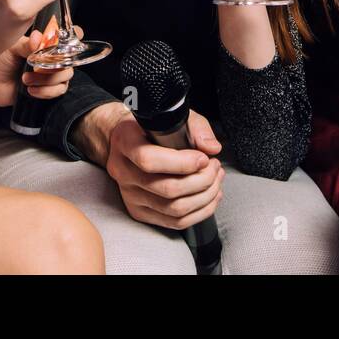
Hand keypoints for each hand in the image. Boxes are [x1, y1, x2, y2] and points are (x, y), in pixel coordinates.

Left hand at [0, 26, 78, 105]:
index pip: (68, 38)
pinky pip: (58, 91)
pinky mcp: (47, 90)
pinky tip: (30, 90)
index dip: (73, 40)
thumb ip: (26, 44)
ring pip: (65, 77)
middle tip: (36, 67)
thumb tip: (39, 37)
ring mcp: (51, 74)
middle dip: (54, 66)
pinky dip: (45, 91)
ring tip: (26, 79)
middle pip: (69, 60)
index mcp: (45, 44)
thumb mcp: (11, 48)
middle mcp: (52, 58)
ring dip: (47, 80)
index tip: (64, 45)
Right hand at [105, 110, 224, 230]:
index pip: (148, 160)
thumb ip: (195, 128)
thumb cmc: (150, 128)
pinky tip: (209, 197)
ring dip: (204, 197)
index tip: (203, 158)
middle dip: (201, 180)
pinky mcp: (139, 212)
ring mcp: (129, 195)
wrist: (124, 142)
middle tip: (214, 167)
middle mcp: (123, 171)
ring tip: (215, 180)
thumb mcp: (173, 116)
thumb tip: (211, 148)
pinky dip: (199, 212)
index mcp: (125, 142)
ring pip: (173, 209)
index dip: (182, 163)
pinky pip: (174, 222)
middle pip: (166, 189)